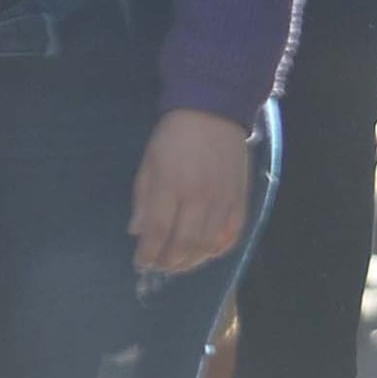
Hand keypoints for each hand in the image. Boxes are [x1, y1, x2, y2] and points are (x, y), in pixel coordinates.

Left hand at [131, 108, 256, 275]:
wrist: (214, 111)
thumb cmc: (174, 136)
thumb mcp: (149, 162)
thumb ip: (143, 199)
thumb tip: (136, 232)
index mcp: (171, 185)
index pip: (158, 231)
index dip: (148, 253)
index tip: (141, 262)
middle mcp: (199, 197)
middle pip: (184, 244)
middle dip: (168, 262)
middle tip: (159, 266)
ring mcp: (223, 200)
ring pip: (208, 245)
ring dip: (191, 261)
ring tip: (179, 264)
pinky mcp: (240, 199)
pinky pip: (232, 234)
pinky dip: (218, 250)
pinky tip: (205, 253)